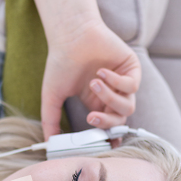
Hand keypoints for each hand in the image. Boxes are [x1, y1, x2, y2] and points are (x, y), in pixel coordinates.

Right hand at [41, 20, 141, 140]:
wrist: (70, 35)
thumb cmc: (60, 63)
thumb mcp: (52, 97)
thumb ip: (50, 121)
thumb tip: (48, 143)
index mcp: (97, 105)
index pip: (108, 129)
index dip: (107, 138)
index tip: (100, 145)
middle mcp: (112, 96)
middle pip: (119, 121)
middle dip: (106, 122)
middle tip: (91, 116)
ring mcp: (124, 84)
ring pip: (127, 106)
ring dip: (109, 98)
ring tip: (93, 83)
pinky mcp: (132, 70)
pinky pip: (132, 86)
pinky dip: (117, 83)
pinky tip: (101, 72)